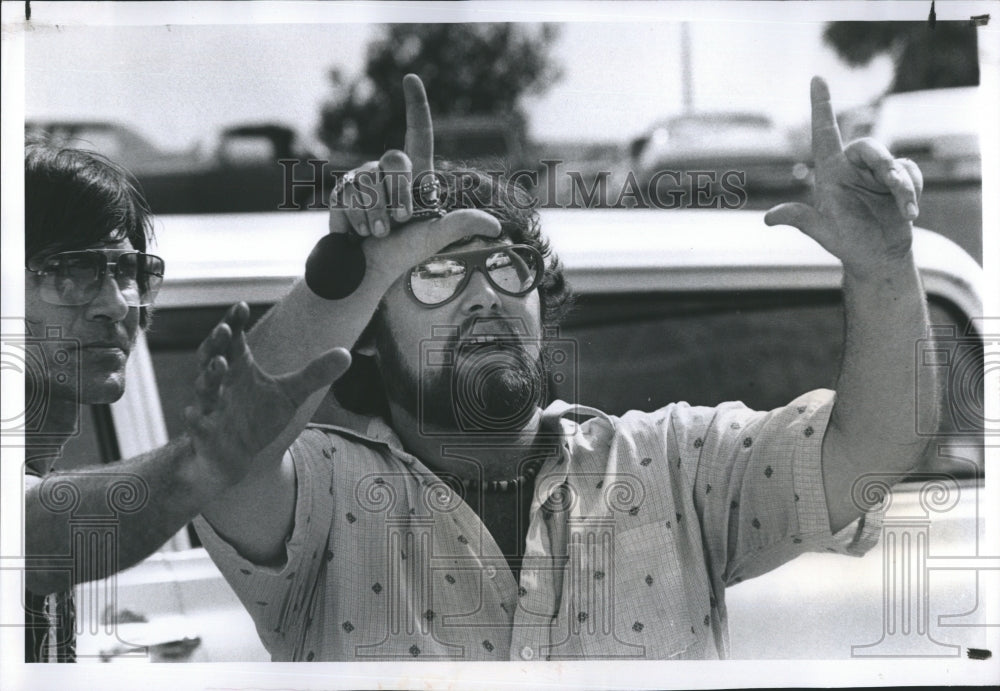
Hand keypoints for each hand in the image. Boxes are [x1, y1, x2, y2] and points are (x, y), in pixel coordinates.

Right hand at [183, 302, 351, 487]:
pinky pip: (196, 424)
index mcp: (239, 368)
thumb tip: (348, 354)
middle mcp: (221, 383)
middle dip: (216, 343)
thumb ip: (315, 374)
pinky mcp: (204, 432)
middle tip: (224, 329)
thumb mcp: (290, 394)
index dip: (233, 322)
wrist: (234, 456)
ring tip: (219, 363)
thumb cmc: (258, 418)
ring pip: (204, 387)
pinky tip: (192, 413)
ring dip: (209, 375)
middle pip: (211, 356)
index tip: (241, 305)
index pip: (232, 339)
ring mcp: (210, 406)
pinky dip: (195, 418)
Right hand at [328, 74, 500, 286]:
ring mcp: (362, 178)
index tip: (411, 79)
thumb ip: (462, 224)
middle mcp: (387, 170)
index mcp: (416, 174)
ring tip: (377, 234)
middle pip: (393, 160)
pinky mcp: (341, 191)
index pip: (417, 132)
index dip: (416, 105)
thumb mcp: (436, 237)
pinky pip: (348, 197)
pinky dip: (356, 221)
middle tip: (397, 223)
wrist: (367, 269)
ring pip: (367, 182)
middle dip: (397, 196)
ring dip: (375, 216)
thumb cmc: (404, 252)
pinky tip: (357, 233)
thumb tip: (497, 227)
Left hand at [765, 77, 923, 278]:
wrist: (877, 256)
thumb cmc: (845, 242)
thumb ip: (800, 219)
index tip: (817, 79)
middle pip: (868, 147)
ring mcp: (877, 173)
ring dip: (902, 184)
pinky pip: (910, 172)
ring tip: (905, 209)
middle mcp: (853, 168)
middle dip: (883, 163)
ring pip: (893, 162)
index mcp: (830, 172)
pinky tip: (910, 213)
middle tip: (892, 183)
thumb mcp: (822, 231)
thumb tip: (768, 219)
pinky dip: (913, 191)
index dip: (821, 107)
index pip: (824, 133)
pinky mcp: (900, 180)